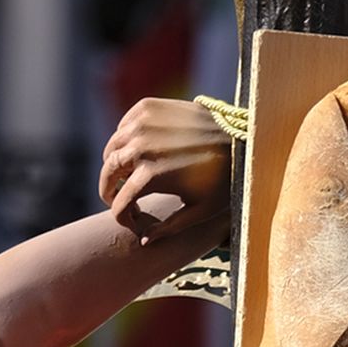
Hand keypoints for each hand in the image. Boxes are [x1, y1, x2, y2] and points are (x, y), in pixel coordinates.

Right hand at [99, 98, 230, 238]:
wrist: (240, 136)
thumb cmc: (223, 179)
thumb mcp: (199, 211)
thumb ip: (168, 228)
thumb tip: (143, 240)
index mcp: (150, 176)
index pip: (119, 204)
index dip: (122, 218)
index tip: (132, 222)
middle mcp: (141, 147)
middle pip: (107, 174)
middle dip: (109, 192)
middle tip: (118, 199)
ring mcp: (142, 123)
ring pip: (111, 149)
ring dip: (115, 165)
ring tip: (129, 176)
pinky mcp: (147, 107)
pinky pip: (123, 126)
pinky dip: (125, 141)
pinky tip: (139, 151)